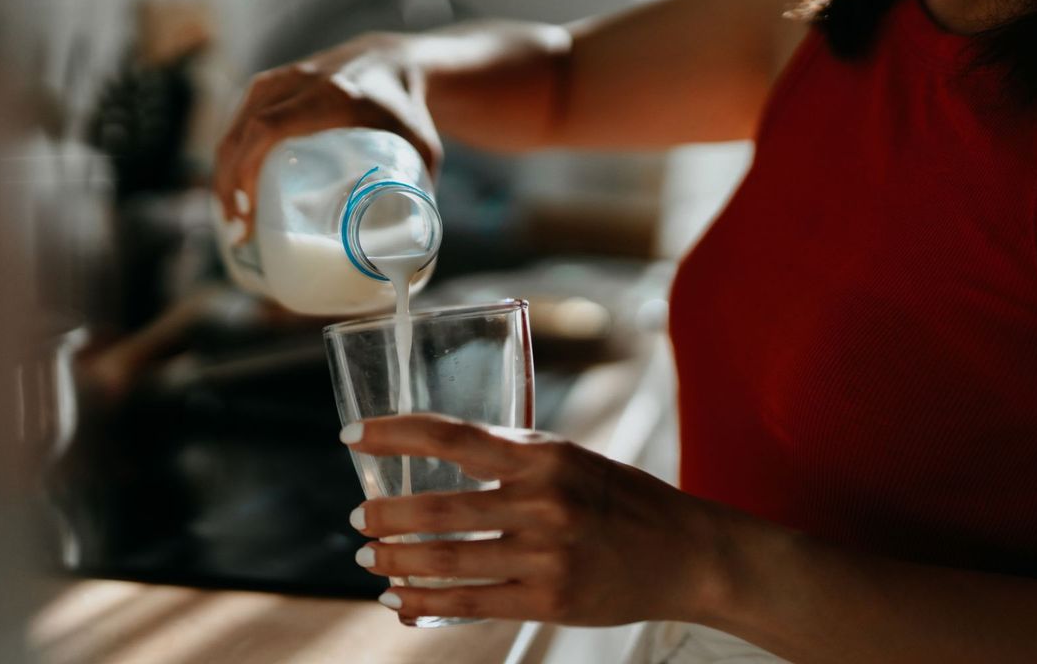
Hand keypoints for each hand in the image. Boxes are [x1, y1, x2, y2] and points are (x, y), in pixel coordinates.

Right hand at [214, 33, 442, 239]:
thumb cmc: (409, 111)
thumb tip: (410, 256)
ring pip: (234, 127)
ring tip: (233, 216)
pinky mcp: (271, 84)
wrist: (394, 60)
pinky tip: (231, 186)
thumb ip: (420, 195)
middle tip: (238, 229)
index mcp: (332, 96)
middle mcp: (299, 82)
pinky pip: (238, 120)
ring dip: (225, 172)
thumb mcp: (421, 148)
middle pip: (243, 132)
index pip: (269, 129)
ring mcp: (280, 79)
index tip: (249, 211)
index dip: (247, 170)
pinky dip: (230, 155)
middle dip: (230, 183)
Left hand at [343, 415, 729, 625]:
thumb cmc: (617, 498)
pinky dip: (426, 602)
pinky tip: (401, 601)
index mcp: (543, 456)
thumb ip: (509, 456)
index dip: (394, 434)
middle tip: (357, 520)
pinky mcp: (551, 600)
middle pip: (438, 509)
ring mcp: (547, 555)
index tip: (352, 436)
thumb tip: (437, 454)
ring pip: (447, 561)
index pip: (452, 437)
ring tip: (370, 559)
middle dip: (385, 516)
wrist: (685, 553)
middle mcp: (543, 502)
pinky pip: (471, 602)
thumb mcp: (567, 458)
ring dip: (396, 561)